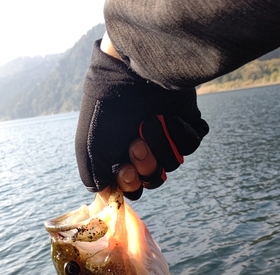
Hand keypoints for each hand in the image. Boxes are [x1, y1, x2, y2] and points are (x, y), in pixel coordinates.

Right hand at [75, 37, 208, 200]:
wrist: (129, 72)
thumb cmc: (106, 109)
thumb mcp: (89, 148)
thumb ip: (94, 178)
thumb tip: (108, 196)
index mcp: (121, 155)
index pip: (133, 187)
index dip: (132, 185)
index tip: (126, 171)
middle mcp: (144, 148)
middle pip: (154, 179)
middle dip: (146, 166)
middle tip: (137, 145)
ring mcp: (166, 136)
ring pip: (172, 164)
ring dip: (160, 147)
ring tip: (149, 123)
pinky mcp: (186, 124)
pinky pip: (191, 144)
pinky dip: (180, 134)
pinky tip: (168, 118)